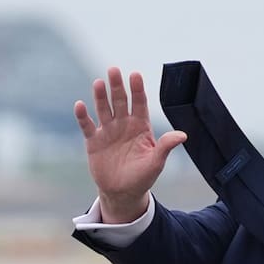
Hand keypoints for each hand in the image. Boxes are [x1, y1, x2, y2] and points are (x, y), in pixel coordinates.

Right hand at [74, 67, 187, 222]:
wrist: (123, 192)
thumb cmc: (143, 177)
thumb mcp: (156, 162)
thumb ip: (166, 146)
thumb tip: (183, 135)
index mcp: (140, 127)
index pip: (139, 103)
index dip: (137, 89)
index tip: (135, 75)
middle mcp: (123, 125)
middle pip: (119, 101)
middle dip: (117, 86)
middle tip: (113, 70)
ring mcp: (108, 131)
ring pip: (103, 109)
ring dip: (100, 96)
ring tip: (98, 83)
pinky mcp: (94, 141)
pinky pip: (87, 126)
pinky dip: (83, 116)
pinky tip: (80, 105)